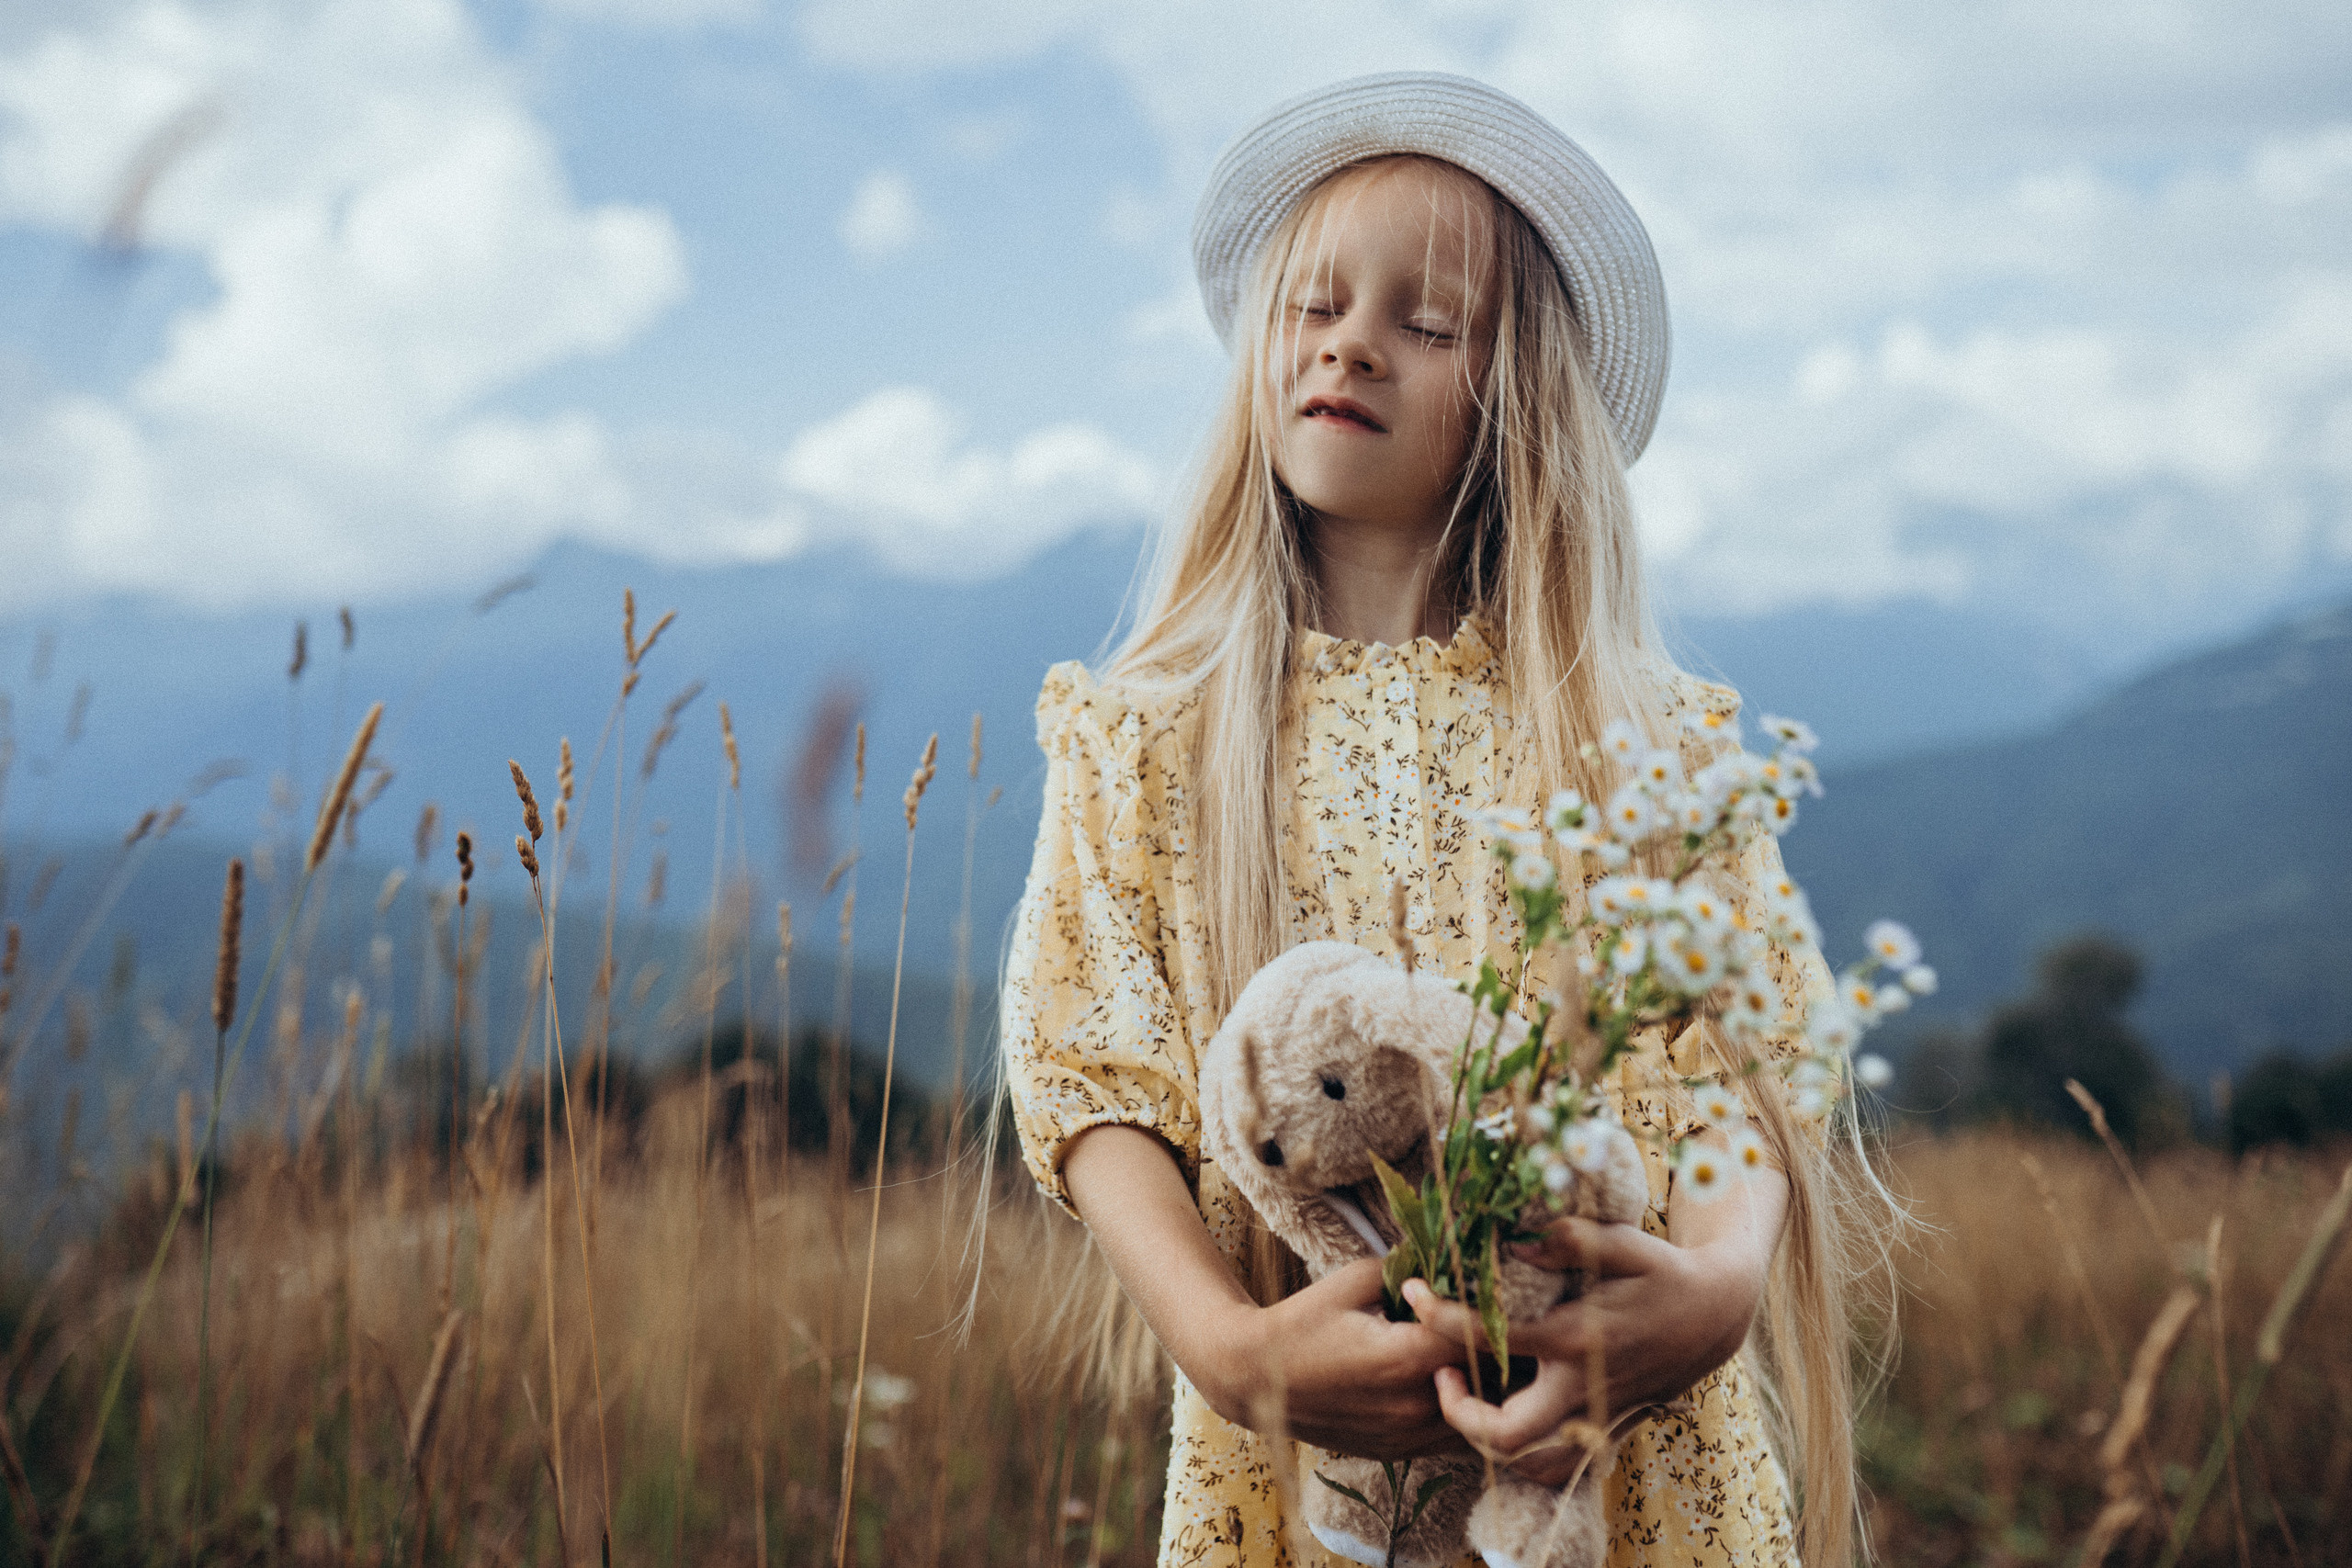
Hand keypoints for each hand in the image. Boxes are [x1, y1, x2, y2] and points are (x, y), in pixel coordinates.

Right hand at [1060, 1126, 1467, 1462]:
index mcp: (1403, 1358)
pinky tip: (1454, 1383)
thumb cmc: (1303, 1320)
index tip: (1490, 1296)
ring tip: (1487, 1356)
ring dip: (1485, 1388)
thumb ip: (1408, 1269)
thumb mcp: (1355, 1280)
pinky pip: (1451, 1437)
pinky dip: (1463, 1412)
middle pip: (1488, 1382)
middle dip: (1500, 1353)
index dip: (1490, 1315)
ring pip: (1477, 1417)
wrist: (1255, 1378)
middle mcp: (1412, 1404)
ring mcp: (1405, 1435)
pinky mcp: (1397, 1452)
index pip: (1479, 1338)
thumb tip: (1448, 1259)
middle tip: (1509, 1328)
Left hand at [1406, 1163, 1787, 1485]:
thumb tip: (1513, 1240)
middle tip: (1437, 1372)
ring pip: (1528, 1461)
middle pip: (1505, 1435)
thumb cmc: (1664, 1272)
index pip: (1488, 1340)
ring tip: (1462, 1391)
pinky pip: (1551, 1460)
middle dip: (1457, 1413)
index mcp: (1576, 1340)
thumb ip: (1569, 1238)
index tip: (1414, 1293)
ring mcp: (1593, 1417)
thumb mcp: (1624, 1244)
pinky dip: (1519, 1448)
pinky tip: (1502, 1406)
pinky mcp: (1603, 1428)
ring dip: (1485, 1437)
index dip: (1439, 1319)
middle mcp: (1581, 1388)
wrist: (1715, 1317)